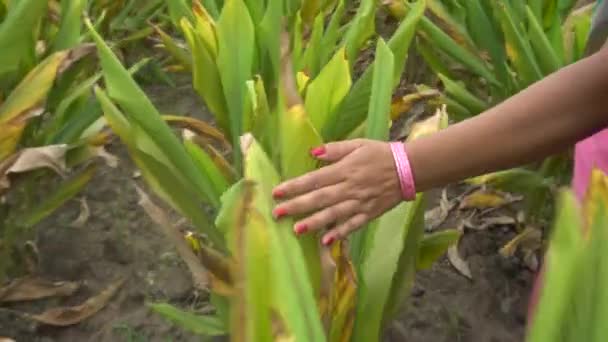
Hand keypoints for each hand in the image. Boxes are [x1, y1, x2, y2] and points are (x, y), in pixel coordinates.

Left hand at [272, 139, 403, 245]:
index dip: (295, 186)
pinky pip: (353, 225)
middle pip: (320, 198)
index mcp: (345, 170)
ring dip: (315, 222)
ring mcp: (360, 203)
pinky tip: (326, 240)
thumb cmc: (380, 154)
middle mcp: (350, 188)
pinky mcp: (369, 213)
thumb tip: (313, 151)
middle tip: (277, 213)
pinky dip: (340, 233)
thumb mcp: (358, 145)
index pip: (314, 179)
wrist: (408, 169)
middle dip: (297, 206)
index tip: (276, 192)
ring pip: (334, 214)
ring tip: (297, 230)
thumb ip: (335, 149)